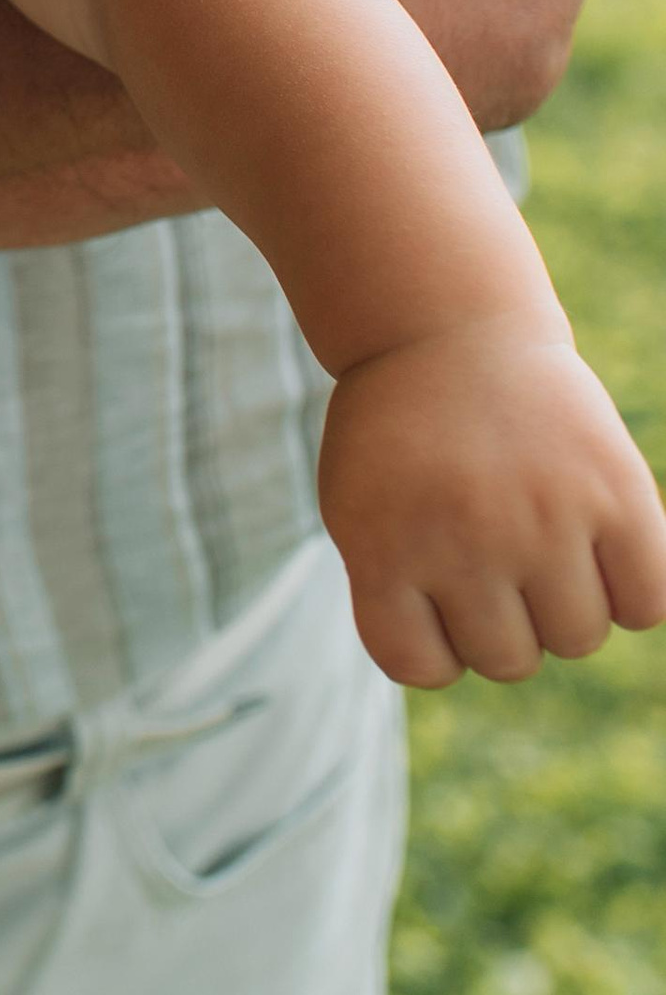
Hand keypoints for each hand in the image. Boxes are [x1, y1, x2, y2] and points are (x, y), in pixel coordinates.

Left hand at [319, 314, 665, 685]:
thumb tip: (456, 665)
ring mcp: (544, 518)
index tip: (428, 590)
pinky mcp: (616, 495)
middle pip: (509, 660)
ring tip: (540, 537)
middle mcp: (463, 539)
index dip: (431, 641)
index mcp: (383, 548)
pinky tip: (596, 540)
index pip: (421, 667)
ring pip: (577, 638)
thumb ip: (394, 596)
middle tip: (489, 550)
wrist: (446, 327)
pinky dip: (628, 589)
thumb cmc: (399, 436)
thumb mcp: (357, 509)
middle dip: (502, 619)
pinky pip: (645, 605)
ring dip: (563, 605)